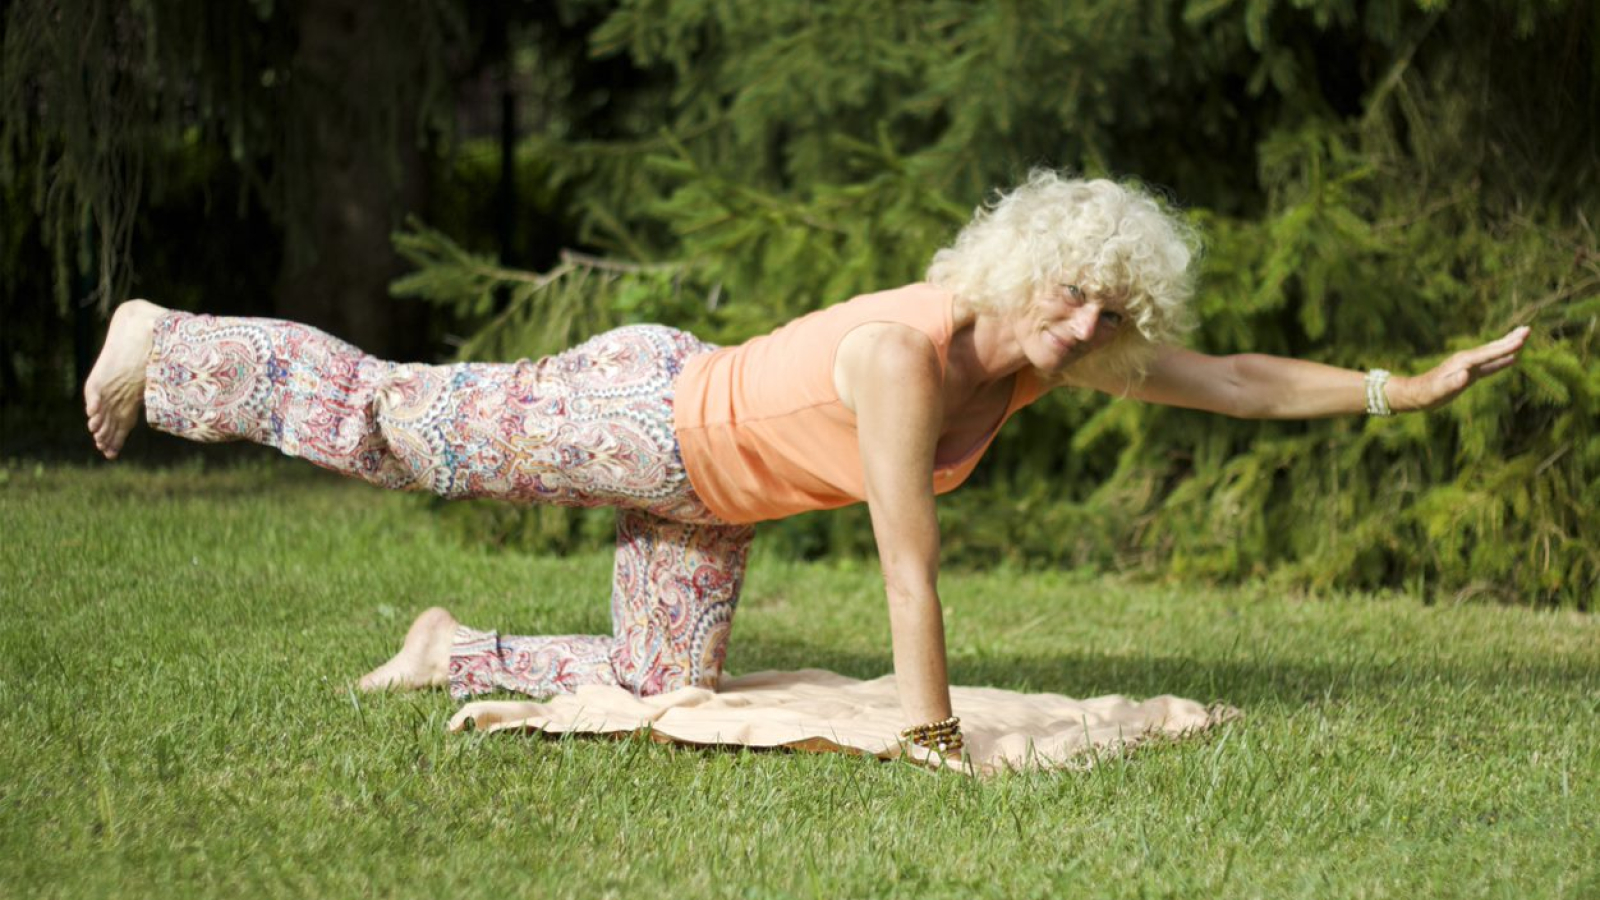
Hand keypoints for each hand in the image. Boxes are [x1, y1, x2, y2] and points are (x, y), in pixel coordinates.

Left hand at [1396, 326, 1529, 411]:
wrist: (1416, 393)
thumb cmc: (1427, 393)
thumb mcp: (1439, 390)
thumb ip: (1452, 383)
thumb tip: (1466, 375)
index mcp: (1463, 362)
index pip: (1488, 354)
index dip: (1505, 348)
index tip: (1521, 341)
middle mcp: (1467, 359)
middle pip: (1493, 348)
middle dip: (1511, 339)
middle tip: (1528, 329)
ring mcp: (1468, 364)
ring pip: (1492, 352)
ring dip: (1508, 344)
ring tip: (1523, 335)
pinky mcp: (1469, 372)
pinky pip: (1489, 364)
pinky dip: (1501, 360)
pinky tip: (1512, 359)